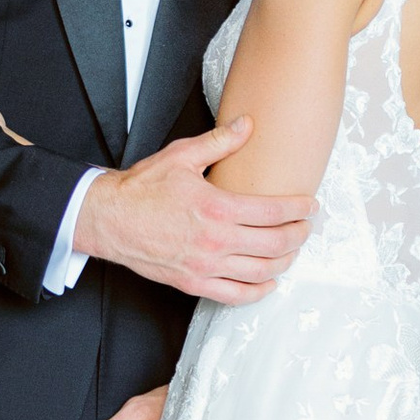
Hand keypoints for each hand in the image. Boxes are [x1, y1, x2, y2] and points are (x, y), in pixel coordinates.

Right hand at [74, 120, 309, 303]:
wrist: (108, 219)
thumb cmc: (142, 188)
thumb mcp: (182, 156)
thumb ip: (220, 142)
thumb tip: (248, 124)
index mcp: (217, 207)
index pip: (274, 212)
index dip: (299, 210)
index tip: (311, 206)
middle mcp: (215, 241)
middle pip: (275, 244)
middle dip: (299, 235)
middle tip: (307, 227)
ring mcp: (205, 266)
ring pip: (260, 272)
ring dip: (285, 262)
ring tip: (292, 250)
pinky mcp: (193, 283)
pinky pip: (235, 295)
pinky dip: (258, 291)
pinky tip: (269, 281)